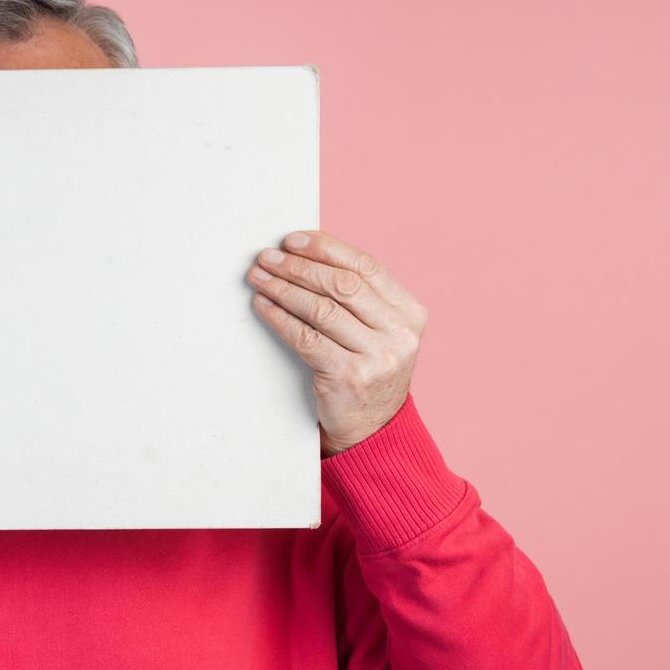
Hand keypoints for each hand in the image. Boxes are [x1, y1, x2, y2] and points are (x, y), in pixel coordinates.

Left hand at [246, 231, 427, 456]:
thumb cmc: (368, 372)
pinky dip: (280, 318)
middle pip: (341, 285)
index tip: (292, 240)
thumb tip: (307, 254)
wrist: (373, 430)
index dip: (325, 248)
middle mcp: (399, 333)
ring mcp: (377, 357)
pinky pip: (306, 338)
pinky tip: (263, 306)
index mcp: (410, 313)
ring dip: (283, 288)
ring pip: (321, 309)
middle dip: (299, 266)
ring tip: (259, 278)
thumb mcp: (380, 332)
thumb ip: (360, 298)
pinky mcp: (349, 378)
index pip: (365, 267)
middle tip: (267, 258)